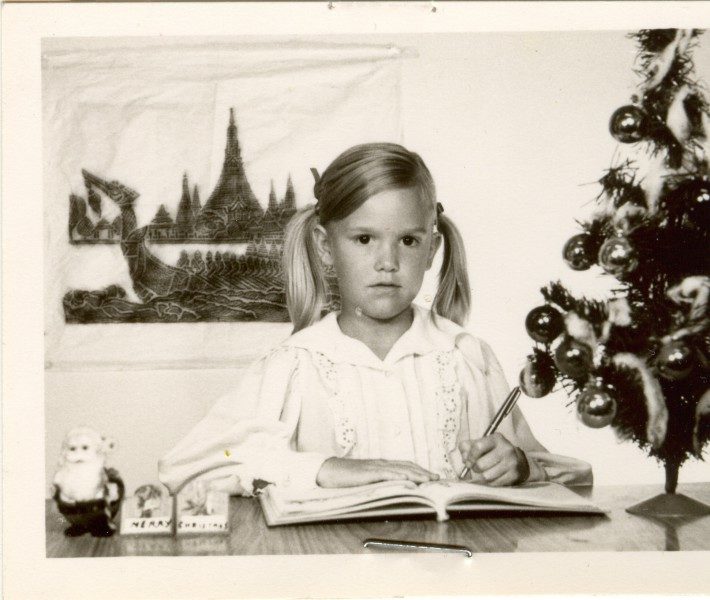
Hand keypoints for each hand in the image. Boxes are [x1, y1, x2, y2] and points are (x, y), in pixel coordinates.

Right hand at [316, 457, 439, 487]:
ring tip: (429, 479)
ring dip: (417, 474)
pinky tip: (408, 479)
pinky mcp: (369, 473)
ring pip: (401, 468)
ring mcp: (376, 467)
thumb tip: (394, 489)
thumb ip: (379, 482)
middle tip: (437, 478)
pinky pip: (387, 474)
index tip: (432, 476)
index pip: (405, 466)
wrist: (329, 471)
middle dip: (423, 472)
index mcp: (382, 465)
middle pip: (407, 465)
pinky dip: (399, 476)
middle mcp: (382, 464)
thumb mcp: (366, 480)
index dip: (420, 470)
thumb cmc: (346, 478)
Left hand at [459, 433, 529, 486]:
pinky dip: (490, 482)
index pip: (478, 446)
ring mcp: (511, 462)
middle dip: (475, 468)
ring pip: (487, 476)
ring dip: (481, 477)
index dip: (470, 456)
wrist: (517, 460)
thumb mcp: (481, 444)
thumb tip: (464, 457)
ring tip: (483, 472)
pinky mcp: (514, 474)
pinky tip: (492, 477)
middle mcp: (506, 449)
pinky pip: (494, 483)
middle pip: (481, 464)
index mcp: (496, 438)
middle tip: (476, 467)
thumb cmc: (493, 451)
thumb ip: (467, 447)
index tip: (468, 461)